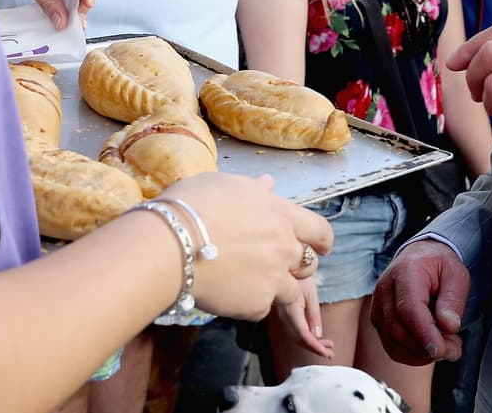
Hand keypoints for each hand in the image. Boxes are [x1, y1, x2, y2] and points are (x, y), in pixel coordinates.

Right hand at [167, 173, 333, 321]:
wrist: (169, 245)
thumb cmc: (192, 206)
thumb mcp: (225, 184)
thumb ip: (253, 189)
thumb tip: (268, 183)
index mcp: (281, 215)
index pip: (320, 231)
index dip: (321, 241)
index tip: (321, 247)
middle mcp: (285, 247)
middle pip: (309, 263)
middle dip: (298, 266)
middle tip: (278, 266)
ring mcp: (273, 278)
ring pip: (292, 292)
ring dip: (277, 289)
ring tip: (253, 286)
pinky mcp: (256, 304)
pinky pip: (262, 308)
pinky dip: (250, 305)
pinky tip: (230, 295)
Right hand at [273, 276, 334, 358]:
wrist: (284, 265)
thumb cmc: (299, 275)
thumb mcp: (311, 294)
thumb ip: (314, 315)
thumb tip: (317, 335)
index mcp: (291, 311)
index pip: (304, 336)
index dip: (316, 347)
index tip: (327, 354)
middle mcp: (284, 317)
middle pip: (300, 339)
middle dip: (316, 348)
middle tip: (331, 353)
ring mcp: (283, 316)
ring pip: (297, 336)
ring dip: (312, 343)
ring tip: (328, 346)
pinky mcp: (285, 314)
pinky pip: (295, 330)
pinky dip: (306, 336)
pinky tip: (316, 337)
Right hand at [370, 240, 468, 364]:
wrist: (420, 257)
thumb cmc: (438, 264)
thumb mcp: (456, 274)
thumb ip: (454, 299)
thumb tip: (449, 326)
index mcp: (406, 272)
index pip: (408, 310)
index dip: (424, 334)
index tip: (442, 350)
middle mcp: (385, 289)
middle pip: (398, 330)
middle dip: (427, 348)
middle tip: (454, 350)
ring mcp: (378, 306)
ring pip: (393, 342)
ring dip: (421, 354)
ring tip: (446, 347)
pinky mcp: (378, 320)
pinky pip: (391, 346)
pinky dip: (411, 355)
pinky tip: (430, 348)